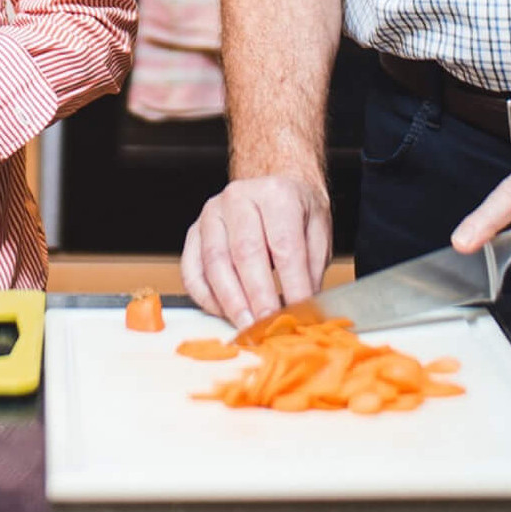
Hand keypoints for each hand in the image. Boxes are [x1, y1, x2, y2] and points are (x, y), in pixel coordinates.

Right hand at [182, 175, 331, 327]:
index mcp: (276, 193)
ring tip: (248, 327)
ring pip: (215, 263)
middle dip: (258, 298)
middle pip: (246, 253)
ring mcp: (212, 213)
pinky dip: (206, 298)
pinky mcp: (194, 232)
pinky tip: (225, 313)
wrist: (271, 184)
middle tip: (269, 327)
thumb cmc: (296, 210)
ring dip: (231, 302)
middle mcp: (239, 197)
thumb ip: (311, 269)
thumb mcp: (317, 231)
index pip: (284, 245)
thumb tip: (305, 309)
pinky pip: (193, 271)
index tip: (298, 315)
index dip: (292, 285)